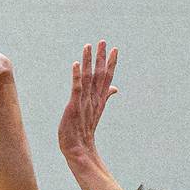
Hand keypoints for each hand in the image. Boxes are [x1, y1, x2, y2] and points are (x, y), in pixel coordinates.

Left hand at [57, 40, 118, 159]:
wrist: (78, 148)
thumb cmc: (84, 130)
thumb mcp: (95, 111)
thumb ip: (104, 97)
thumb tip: (114, 88)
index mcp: (99, 99)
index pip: (106, 77)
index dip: (110, 63)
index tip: (114, 49)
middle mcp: (94, 98)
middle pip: (100, 74)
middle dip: (101, 57)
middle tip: (103, 41)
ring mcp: (84, 102)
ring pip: (88, 78)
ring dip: (88, 62)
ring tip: (88, 46)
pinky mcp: (74, 106)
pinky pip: (76, 88)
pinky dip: (77, 76)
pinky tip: (76, 64)